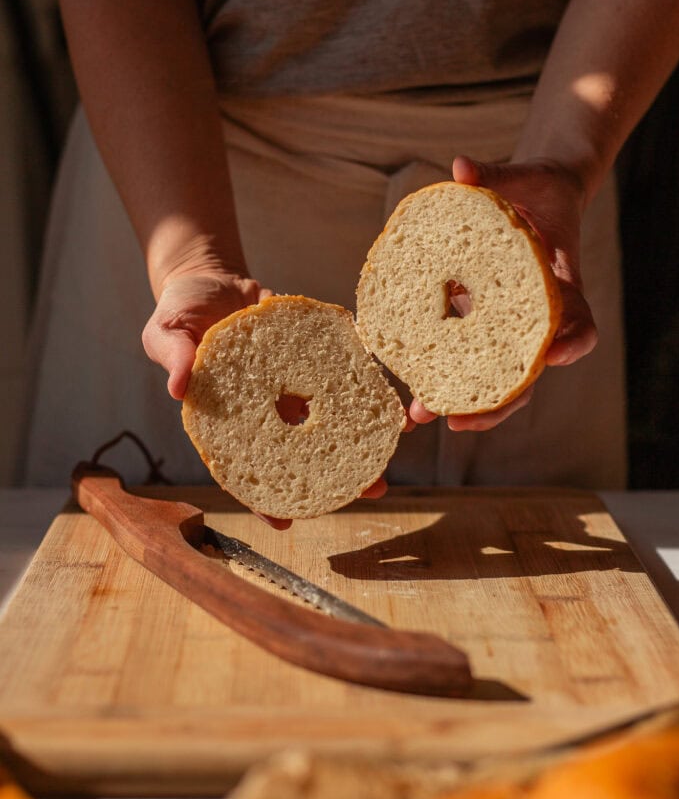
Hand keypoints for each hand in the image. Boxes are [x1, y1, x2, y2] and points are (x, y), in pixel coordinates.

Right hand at [142, 270, 390, 528]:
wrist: (209, 275)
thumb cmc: (180, 310)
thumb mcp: (165, 331)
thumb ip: (172, 357)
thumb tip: (178, 388)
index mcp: (229, 415)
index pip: (248, 464)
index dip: (264, 496)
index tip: (286, 523)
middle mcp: (266, 405)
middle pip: (302, 446)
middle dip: (336, 472)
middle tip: (370, 490)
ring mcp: (290, 382)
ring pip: (328, 415)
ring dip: (359, 433)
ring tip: (393, 451)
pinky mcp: (309, 353)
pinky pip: (339, 371)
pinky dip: (364, 383)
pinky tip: (390, 399)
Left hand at [409, 154, 597, 431]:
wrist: (532, 199)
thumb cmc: (534, 188)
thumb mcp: (519, 176)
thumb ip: (492, 175)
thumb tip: (460, 167)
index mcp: (559, 287)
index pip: (578, 324)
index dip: (571, 343)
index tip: (554, 354)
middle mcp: (536, 317)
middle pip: (527, 373)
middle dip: (497, 402)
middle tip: (459, 421)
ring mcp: (508, 327)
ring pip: (494, 378)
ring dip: (461, 402)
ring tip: (421, 414)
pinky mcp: (480, 325)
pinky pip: (464, 357)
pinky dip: (439, 374)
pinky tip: (408, 392)